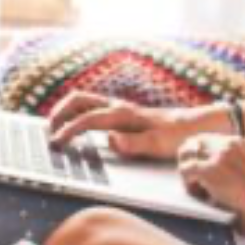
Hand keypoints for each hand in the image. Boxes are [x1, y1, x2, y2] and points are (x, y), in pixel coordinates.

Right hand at [47, 92, 193, 160]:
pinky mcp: (122, 112)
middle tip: (49, 132)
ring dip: (65, 110)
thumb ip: (134, 144)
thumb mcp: (159, 145)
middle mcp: (118, 106)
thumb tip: (111, 139)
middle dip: (59, 113)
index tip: (57, 143)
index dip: (69, 130)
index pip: (87, 119)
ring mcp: (119, 107)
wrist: (195, 125)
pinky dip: (76, 113)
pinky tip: (75, 127)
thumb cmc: (178, 136)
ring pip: (83, 100)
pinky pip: (91, 107)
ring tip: (55, 128)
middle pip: (78, 99)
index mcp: (123, 114)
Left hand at [177, 135, 244, 218]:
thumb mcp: (241, 170)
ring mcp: (218, 156)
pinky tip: (203, 196)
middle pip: (192, 143)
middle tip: (192, 180)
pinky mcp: (210, 170)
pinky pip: (185, 171)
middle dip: (188, 161)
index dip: (196, 154)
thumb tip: (193, 159)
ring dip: (188, 174)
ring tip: (201, 191)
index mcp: (236, 142)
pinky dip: (189, 185)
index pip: (204, 139)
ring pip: (187, 157)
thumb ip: (224, 161)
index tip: (195, 168)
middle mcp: (227, 144)